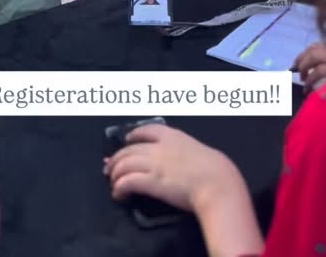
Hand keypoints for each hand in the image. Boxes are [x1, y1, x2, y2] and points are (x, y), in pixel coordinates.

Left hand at [103, 123, 243, 217]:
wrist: (216, 182)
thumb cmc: (213, 170)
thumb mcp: (196, 152)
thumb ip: (183, 152)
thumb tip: (177, 163)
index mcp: (172, 136)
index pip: (145, 130)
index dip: (132, 135)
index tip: (126, 141)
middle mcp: (159, 147)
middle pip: (129, 149)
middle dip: (116, 158)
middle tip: (108, 167)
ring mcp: (154, 163)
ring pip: (125, 164)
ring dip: (115, 174)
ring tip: (112, 183)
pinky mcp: (152, 181)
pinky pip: (128, 181)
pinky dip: (119, 187)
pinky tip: (118, 193)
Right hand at [293, 42, 325, 93]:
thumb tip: (320, 95)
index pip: (320, 70)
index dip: (310, 80)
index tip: (305, 89)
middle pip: (314, 55)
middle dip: (303, 65)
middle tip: (301, 78)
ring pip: (315, 46)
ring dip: (304, 55)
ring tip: (298, 65)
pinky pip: (320, 43)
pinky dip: (311, 49)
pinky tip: (308, 57)